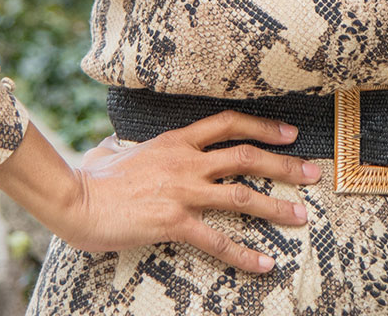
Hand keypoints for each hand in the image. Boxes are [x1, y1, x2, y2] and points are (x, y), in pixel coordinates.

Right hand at [48, 110, 322, 273]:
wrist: (74, 199)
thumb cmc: (90, 178)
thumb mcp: (116, 151)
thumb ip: (126, 148)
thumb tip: (114, 147)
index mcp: (175, 141)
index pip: (228, 124)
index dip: (263, 127)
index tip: (289, 133)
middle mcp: (186, 161)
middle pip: (247, 156)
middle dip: (285, 165)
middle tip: (313, 173)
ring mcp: (182, 191)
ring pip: (242, 196)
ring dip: (277, 207)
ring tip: (302, 216)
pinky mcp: (174, 222)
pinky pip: (218, 241)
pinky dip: (245, 254)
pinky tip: (265, 263)